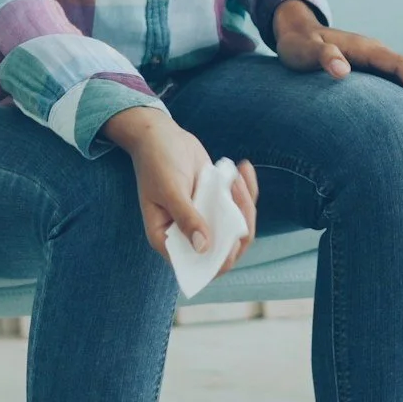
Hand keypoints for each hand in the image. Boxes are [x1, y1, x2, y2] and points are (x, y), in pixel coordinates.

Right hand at [106, 108, 259, 277]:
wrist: (160, 136)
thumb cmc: (156, 162)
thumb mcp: (170, 189)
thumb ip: (186, 218)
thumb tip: (203, 247)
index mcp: (167, 239)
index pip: (198, 266)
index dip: (220, 260)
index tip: (234, 239)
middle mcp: (187, 234)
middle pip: (225, 248)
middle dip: (240, 226)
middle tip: (240, 192)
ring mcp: (205, 219)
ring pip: (237, 227)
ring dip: (245, 204)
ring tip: (238, 174)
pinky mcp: (216, 203)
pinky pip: (239, 206)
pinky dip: (246, 190)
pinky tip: (244, 168)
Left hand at [273, 0, 402, 142]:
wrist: (296, 33)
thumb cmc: (298, 43)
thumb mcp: (304, 48)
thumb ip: (322, 55)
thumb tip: (341, 69)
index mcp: (368, 49)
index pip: (401, 66)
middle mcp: (379, 56)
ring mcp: (379, 67)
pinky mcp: (375, 78)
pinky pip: (402, 93)